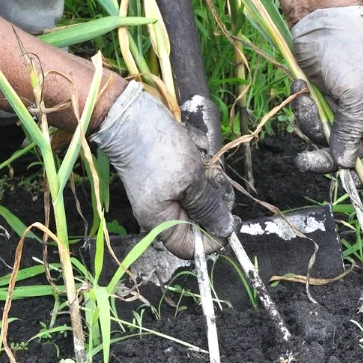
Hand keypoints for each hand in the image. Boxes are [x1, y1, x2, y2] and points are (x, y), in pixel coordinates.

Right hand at [90, 81, 233, 257]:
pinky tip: (194, 147)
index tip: (232, 219)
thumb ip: (209, 207)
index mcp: (161, 222)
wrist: (130, 115)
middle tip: (214, 178)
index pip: (191, 248)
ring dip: (207, 176)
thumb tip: (226, 230)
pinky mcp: (171, 174)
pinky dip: (199, 162)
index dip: (215, 238)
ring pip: (201, 195)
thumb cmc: (157, 150)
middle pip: (200, 220)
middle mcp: (162, 212)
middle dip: (213, 198)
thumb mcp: (191, 180)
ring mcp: (166, 192)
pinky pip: (195, 176)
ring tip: (200, 157)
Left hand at [291, 6, 362, 182]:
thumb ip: (351, 133)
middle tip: (306, 161)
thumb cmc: (350, 55)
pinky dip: (303, 109)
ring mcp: (342, 111)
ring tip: (305, 100)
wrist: (321, 23)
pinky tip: (301, 89)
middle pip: (350, 156)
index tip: (349, 179)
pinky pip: (310, 121)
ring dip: (311, 125)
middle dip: (327, 157)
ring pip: (326, 140)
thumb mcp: (356, 98)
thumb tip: (345, 164)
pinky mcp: (321, 102)